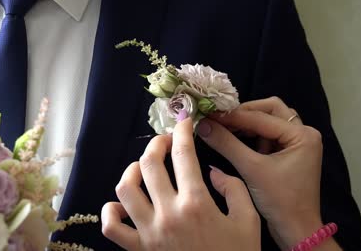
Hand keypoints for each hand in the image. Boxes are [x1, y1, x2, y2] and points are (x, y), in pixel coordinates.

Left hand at [101, 118, 259, 250]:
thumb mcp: (249, 221)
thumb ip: (234, 188)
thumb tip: (212, 172)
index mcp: (196, 203)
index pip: (184, 154)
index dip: (182, 131)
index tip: (184, 121)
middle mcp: (168, 214)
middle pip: (150, 164)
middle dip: (156, 143)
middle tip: (165, 141)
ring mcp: (149, 232)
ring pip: (125, 189)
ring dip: (132, 171)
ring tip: (143, 168)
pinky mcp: (138, 249)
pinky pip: (112, 227)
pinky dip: (111, 211)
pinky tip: (123, 205)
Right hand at [197, 97, 340, 249]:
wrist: (295, 230)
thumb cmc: (280, 201)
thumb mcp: (251, 170)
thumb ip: (227, 144)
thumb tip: (203, 125)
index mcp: (302, 135)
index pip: (262, 117)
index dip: (233, 115)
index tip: (209, 114)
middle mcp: (304, 134)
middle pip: (270, 109)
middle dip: (244, 113)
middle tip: (221, 119)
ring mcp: (297, 143)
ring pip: (269, 120)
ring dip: (248, 123)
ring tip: (225, 129)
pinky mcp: (289, 152)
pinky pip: (268, 134)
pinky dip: (252, 135)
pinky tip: (236, 141)